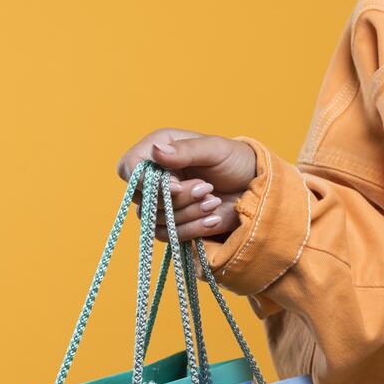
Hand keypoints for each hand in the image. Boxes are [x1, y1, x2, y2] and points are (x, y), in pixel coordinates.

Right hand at [115, 128, 256, 241]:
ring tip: (215, 201)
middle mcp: (155, 176)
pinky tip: (213, 219)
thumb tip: (156, 151)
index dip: (145, 181)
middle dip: (178, 198)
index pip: (129, 168)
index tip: (176, 186)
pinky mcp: (174, 223)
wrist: (255, 187)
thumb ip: (187, 150)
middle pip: (143, 198)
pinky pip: (167, 235)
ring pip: (155, 218)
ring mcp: (163, 202)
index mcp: (158, 150)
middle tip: (208, 189)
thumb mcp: (216, 149)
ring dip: (188, 213)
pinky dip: (192, 229)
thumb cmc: (236, 161)